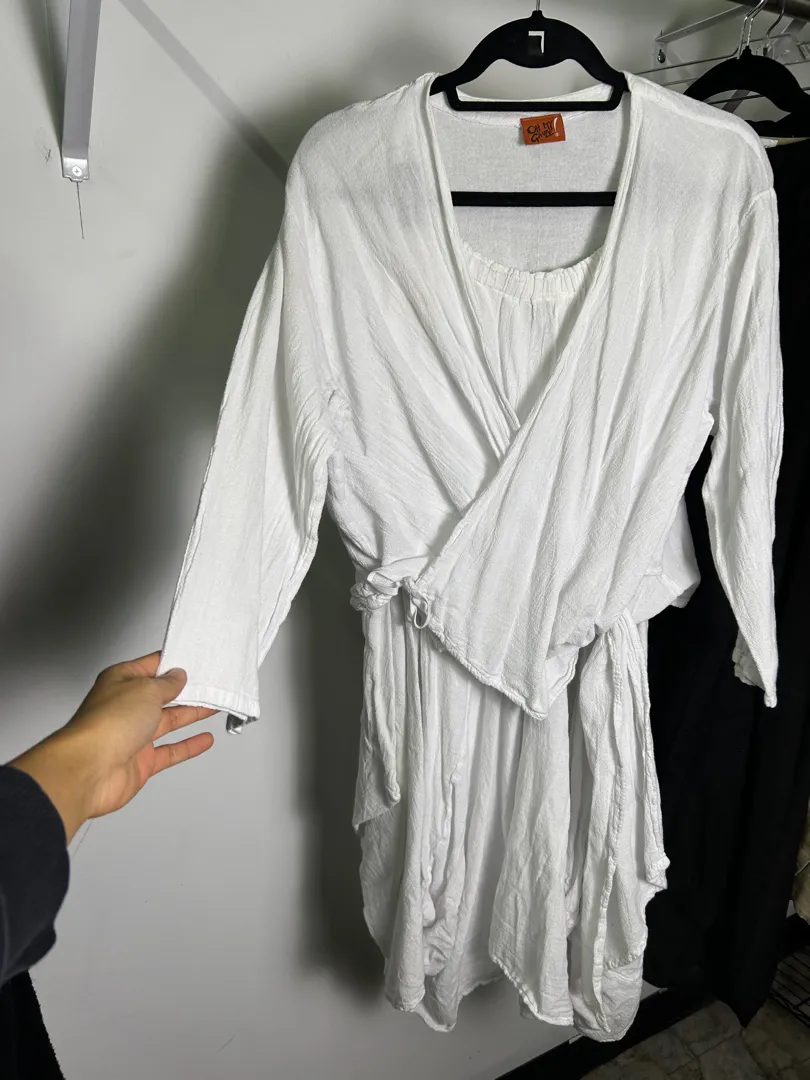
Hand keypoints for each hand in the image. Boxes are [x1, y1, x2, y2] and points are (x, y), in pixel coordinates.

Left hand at [8, 652, 215, 843]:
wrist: (90, 770)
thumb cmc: (107, 724)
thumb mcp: (146, 690)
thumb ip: (167, 684)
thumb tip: (178, 677)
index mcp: (120, 682)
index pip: (151, 667)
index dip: (173, 663)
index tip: (194, 659)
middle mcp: (125, 707)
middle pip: (162, 695)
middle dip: (186, 690)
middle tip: (211, 684)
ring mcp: (133, 735)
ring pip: (169, 721)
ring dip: (192, 714)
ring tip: (213, 706)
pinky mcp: (141, 760)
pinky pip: (170, 750)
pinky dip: (189, 745)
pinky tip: (203, 740)